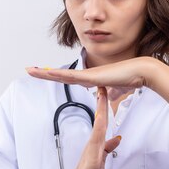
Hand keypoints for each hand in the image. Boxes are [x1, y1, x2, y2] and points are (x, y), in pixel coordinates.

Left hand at [26, 57, 156, 100]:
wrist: (138, 72)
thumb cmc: (129, 79)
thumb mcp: (117, 91)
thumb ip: (110, 94)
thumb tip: (108, 97)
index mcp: (90, 79)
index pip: (68, 78)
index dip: (55, 76)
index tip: (44, 74)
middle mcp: (86, 75)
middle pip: (60, 74)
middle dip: (44, 73)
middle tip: (29, 70)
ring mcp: (88, 75)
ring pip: (61, 74)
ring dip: (45, 73)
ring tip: (31, 70)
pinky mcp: (92, 76)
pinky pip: (71, 76)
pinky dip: (59, 74)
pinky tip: (48, 73)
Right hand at [34, 86, 121, 168]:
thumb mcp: (100, 162)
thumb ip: (107, 150)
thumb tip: (116, 138)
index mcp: (94, 145)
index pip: (101, 121)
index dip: (104, 106)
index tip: (105, 90)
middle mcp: (92, 145)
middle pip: (99, 119)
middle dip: (101, 102)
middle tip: (102, 83)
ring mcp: (90, 152)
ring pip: (97, 127)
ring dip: (100, 111)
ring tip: (102, 94)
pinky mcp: (90, 161)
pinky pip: (96, 142)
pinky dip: (99, 130)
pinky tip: (101, 122)